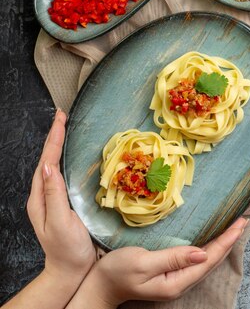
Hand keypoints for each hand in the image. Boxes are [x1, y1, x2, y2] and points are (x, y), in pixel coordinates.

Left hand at [26, 109, 94, 281]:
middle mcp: (43, 196)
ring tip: (65, 129)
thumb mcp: (61, 222)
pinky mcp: (62, 203)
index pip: (46, 162)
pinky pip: (61, 175)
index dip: (54, 139)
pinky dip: (65, 160)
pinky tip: (71, 156)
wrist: (70, 270)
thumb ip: (54, 195)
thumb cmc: (68, 249)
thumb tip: (50, 167)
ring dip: (58, 146)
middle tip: (62, 116)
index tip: (61, 119)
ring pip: (52, 166)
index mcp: (40, 198)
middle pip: (47, 160)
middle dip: (54, 137)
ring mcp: (51, 200)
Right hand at [69, 217, 247, 307]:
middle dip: (230, 240)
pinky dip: (210, 246)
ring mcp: (177, 279)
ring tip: (235, 227)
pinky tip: (214, 239)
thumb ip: (173, 257)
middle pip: (213, 260)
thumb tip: (202, 253)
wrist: (99, 285)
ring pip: (207, 260)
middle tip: (244, 220)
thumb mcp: (143, 262)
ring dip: (223, 243)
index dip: (226, 240)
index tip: (240, 223)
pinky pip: (197, 259)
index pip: (210, 258)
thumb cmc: (116, 272)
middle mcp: (181, 282)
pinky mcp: (171, 273)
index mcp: (177, 281)